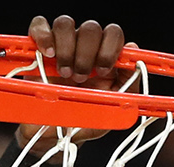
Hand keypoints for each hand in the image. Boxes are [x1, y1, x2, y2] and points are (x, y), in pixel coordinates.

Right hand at [22, 16, 132, 147]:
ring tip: (64, 74)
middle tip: (81, 78)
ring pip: (66, 24)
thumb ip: (129, 86)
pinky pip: (40, 25)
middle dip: (87, 53)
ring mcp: (61, 46)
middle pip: (91, 28)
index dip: (110, 47)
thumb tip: (135, 60)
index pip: (113, 35)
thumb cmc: (83, 121)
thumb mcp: (112, 110)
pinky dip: (44, 36)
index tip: (103, 70)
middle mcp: (84, 48)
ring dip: (67, 48)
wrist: (52, 135)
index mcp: (103, 59)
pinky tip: (48, 54)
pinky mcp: (37, 47)